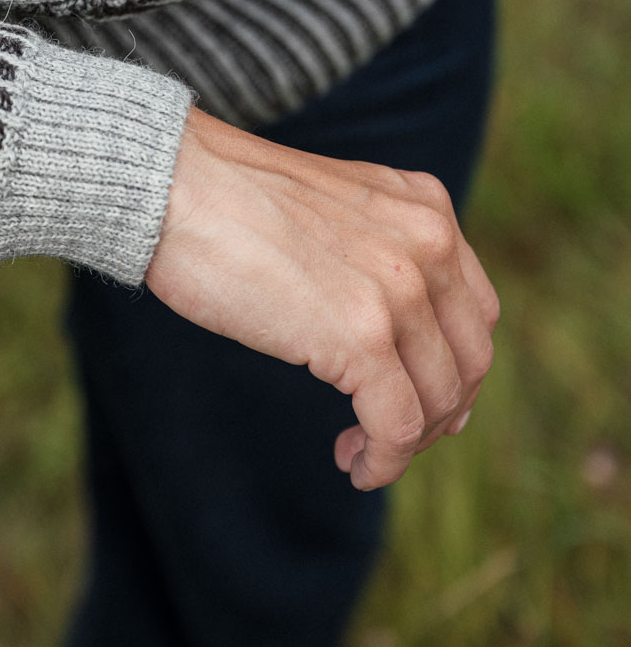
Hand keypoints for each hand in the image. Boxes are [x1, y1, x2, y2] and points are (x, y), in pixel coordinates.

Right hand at [146, 106, 498, 490]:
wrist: (173, 183)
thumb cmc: (226, 198)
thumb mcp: (332, 208)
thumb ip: (375, 249)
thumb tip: (389, 329)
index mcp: (425, 207)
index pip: (473, 309)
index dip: (452, 367)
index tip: (413, 397)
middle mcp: (429, 243)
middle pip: (469, 360)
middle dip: (437, 412)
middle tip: (388, 436)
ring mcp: (400, 289)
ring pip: (439, 399)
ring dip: (406, 442)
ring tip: (359, 452)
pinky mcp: (363, 336)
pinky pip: (398, 424)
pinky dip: (383, 460)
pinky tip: (352, 463)